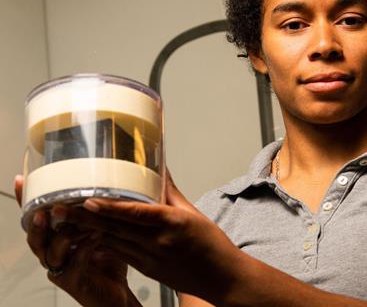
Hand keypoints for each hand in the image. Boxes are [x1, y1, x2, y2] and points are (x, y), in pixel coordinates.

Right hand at [14, 176, 140, 306]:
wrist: (117, 292)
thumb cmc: (108, 260)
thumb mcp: (102, 230)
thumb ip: (96, 213)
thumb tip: (105, 184)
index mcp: (54, 238)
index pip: (35, 218)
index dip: (24, 201)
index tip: (19, 181)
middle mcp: (52, 253)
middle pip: (35, 236)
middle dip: (37, 221)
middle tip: (44, 209)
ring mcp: (60, 269)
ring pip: (50, 251)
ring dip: (63, 234)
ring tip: (72, 221)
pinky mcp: (73, 282)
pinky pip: (74, 264)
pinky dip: (84, 248)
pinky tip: (95, 236)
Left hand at [63, 170, 244, 304]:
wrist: (221, 278)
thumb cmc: (212, 245)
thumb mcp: (194, 214)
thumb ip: (171, 192)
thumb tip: (159, 170)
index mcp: (172, 223)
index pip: (135, 213)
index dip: (109, 207)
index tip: (88, 199)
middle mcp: (157, 242)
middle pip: (116, 228)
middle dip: (86, 218)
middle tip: (62, 208)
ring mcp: (150, 259)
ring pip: (113, 242)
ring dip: (89, 231)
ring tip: (68, 221)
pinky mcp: (147, 270)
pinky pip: (119, 254)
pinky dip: (103, 244)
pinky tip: (88, 237)